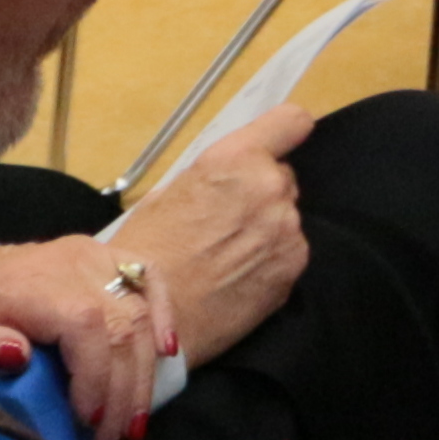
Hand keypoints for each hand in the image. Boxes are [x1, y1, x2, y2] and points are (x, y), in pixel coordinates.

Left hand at [0, 232, 169, 439]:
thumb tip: (19, 355)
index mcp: (28, 283)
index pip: (85, 323)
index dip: (97, 374)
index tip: (88, 421)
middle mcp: (69, 262)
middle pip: (122, 322)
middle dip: (126, 389)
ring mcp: (90, 255)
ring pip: (141, 308)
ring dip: (145, 369)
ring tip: (134, 421)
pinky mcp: (100, 257)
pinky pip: (148, 278)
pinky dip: (164, 313)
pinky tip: (166, 351)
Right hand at [117, 103, 315, 354]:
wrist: (144, 317)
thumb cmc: (145, 252)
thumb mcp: (169, 194)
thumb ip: (215, 179)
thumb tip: (233, 181)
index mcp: (235, 160)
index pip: (291, 122)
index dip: (284, 134)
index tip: (276, 148)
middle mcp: (269, 187)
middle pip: (282, 178)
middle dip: (262, 194)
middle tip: (228, 223)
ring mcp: (287, 228)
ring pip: (287, 218)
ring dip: (267, 230)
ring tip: (228, 258)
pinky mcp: (293, 265)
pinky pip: (289, 252)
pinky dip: (270, 261)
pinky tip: (239, 279)